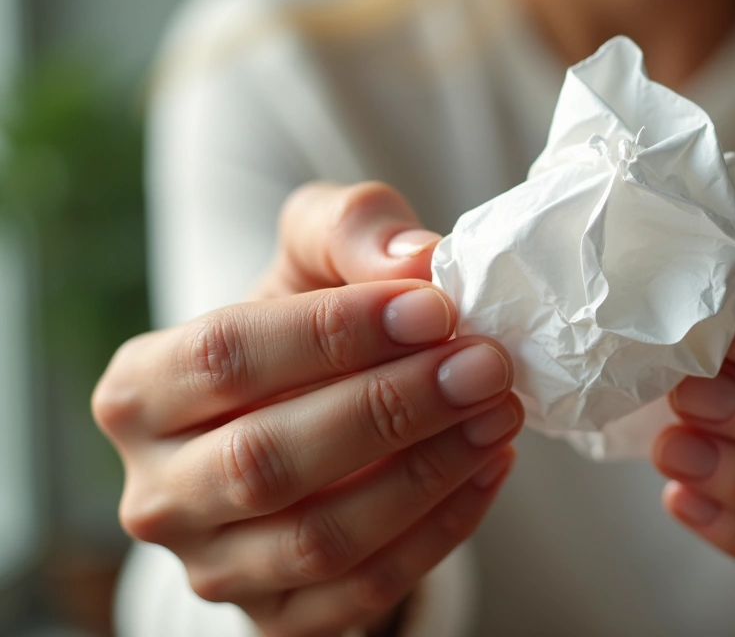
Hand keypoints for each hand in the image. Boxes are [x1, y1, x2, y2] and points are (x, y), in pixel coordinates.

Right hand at [93, 182, 518, 636]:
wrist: (310, 415)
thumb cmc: (307, 328)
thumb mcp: (315, 254)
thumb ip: (352, 230)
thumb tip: (416, 261)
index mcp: (141, 391)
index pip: (226, 357)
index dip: (336, 333)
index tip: (434, 309)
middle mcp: (158, 491)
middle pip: (267, 459)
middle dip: (391, 409)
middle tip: (485, 366)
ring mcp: (214, 567)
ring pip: (319, 540)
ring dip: (427, 474)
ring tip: (500, 414)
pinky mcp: (278, 619)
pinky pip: (364, 592)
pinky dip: (441, 533)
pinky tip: (491, 468)